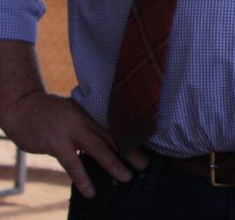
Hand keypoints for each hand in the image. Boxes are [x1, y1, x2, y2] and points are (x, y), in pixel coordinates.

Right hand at [3, 91, 145, 197]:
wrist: (22, 107)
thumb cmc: (50, 113)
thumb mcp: (74, 111)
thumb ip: (90, 122)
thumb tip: (108, 138)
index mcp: (91, 112)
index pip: (115, 124)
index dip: (131, 136)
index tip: (149, 147)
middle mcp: (84, 119)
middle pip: (112, 135)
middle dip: (130, 151)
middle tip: (145, 165)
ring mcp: (70, 130)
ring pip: (97, 148)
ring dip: (112, 164)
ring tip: (125, 177)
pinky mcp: (55, 143)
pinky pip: (72, 163)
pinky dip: (82, 178)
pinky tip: (90, 191)